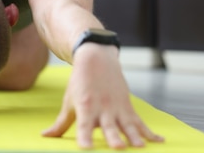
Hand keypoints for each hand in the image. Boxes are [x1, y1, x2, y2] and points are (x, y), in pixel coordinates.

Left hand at [42, 43, 163, 148]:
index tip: (85, 149)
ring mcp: (117, 108)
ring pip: (127, 125)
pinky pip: (140, 122)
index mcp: (86, 108)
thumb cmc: (80, 84)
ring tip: (141, 148)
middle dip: (114, 138)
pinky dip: (150, 132)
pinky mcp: (128, 107)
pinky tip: (159, 140)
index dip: (85, 138)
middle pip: (109, 127)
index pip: (84, 126)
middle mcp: (103, 109)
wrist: (97, 59)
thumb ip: (60, 124)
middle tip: (119, 148)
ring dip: (135, 137)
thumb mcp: (70, 102)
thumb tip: (45, 136)